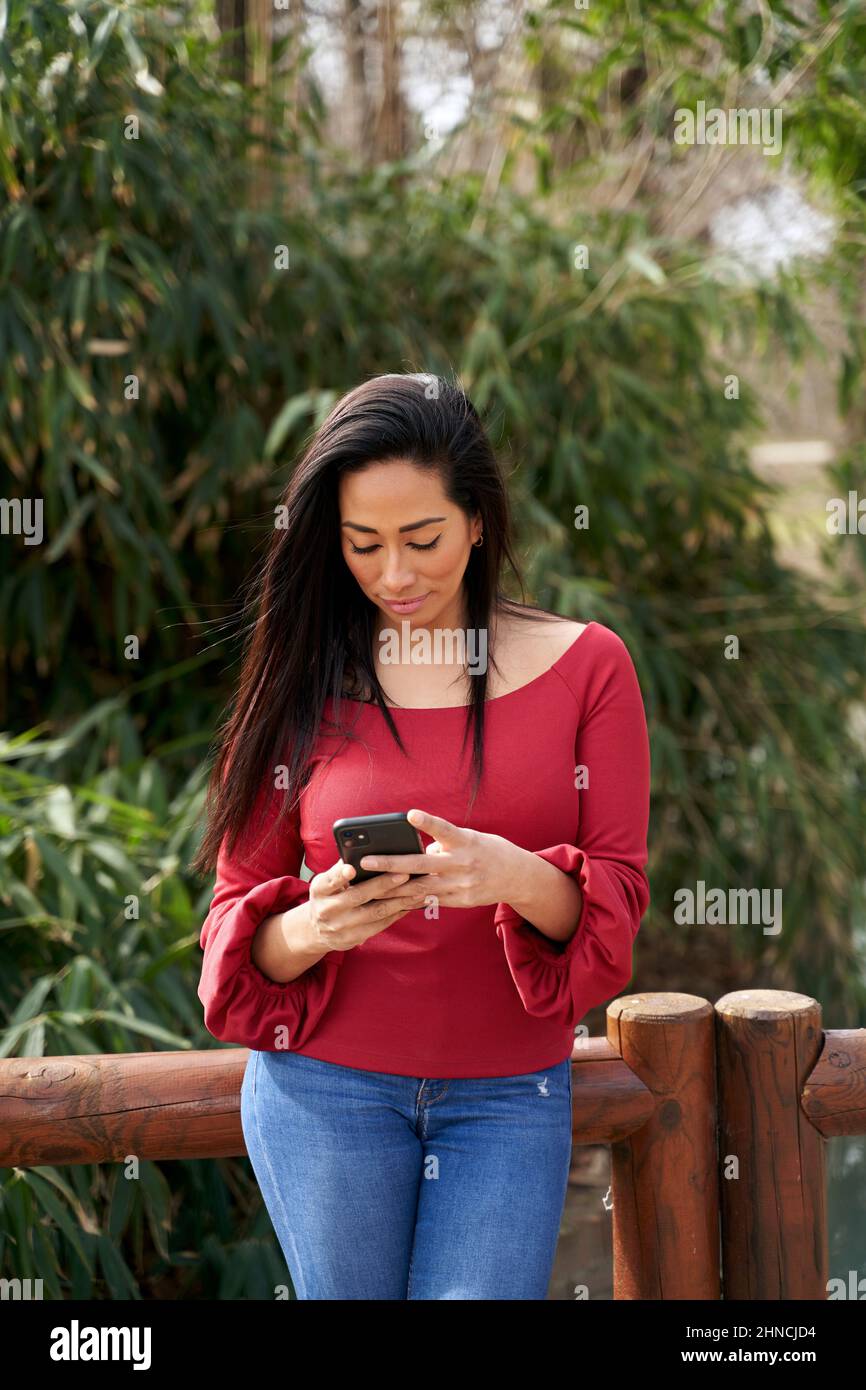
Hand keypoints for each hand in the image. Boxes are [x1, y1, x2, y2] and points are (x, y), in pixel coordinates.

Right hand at [307, 859, 428, 952]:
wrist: (318, 930)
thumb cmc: (328, 895)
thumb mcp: (327, 881)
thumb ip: (342, 868)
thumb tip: (361, 848)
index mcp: (319, 890)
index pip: (330, 881)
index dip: (340, 875)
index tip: (352, 868)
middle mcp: (327, 910)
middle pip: (358, 896)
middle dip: (382, 884)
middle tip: (404, 874)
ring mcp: (340, 927)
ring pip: (374, 912)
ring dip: (398, 901)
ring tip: (417, 889)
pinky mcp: (353, 939)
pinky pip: (379, 925)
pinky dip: (397, 913)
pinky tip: (411, 904)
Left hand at [357, 808, 519, 910]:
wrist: (517, 876)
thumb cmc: (488, 850)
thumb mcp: (471, 839)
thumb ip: (444, 844)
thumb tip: (416, 853)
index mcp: (466, 842)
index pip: (444, 829)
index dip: (428, 823)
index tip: (409, 815)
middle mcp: (463, 864)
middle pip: (422, 865)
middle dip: (391, 864)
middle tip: (366, 861)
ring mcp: (461, 885)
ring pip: (420, 888)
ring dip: (392, 888)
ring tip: (369, 886)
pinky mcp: (460, 901)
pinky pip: (430, 901)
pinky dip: (409, 900)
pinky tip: (390, 901)